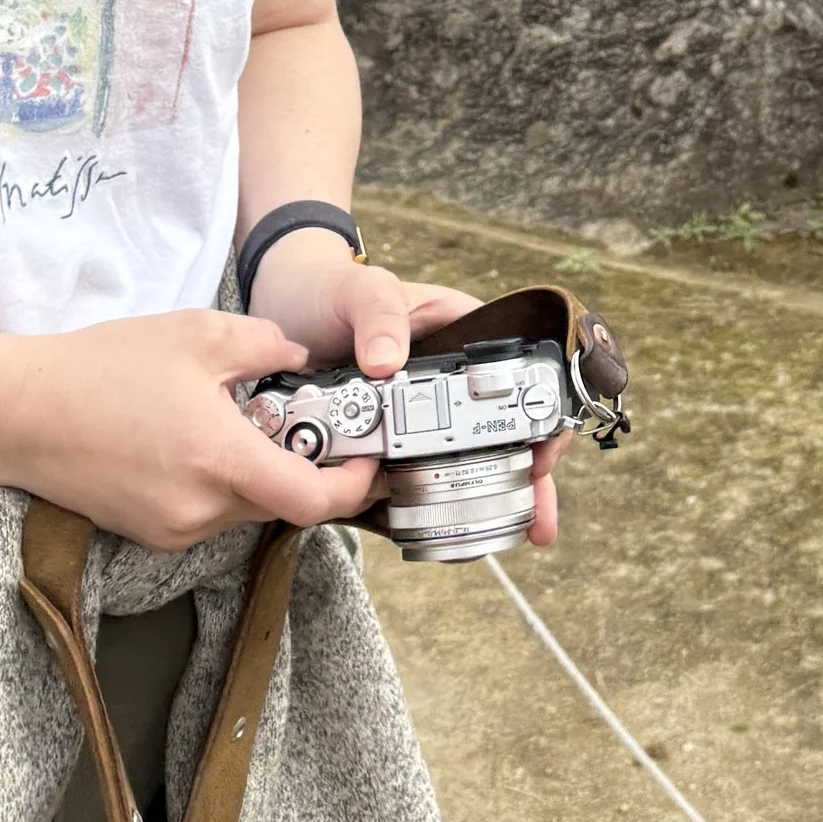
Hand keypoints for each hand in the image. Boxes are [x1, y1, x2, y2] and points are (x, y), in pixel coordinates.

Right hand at [0, 310, 377, 552]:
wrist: (17, 413)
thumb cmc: (100, 369)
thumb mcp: (197, 333)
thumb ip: (265, 344)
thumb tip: (299, 358)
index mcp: (219, 460)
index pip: (313, 502)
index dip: (353, 485)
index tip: (367, 458)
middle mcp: (199, 509)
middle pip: (281, 503)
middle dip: (301, 465)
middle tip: (300, 420)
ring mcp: (171, 528)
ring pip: (244, 508)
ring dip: (256, 472)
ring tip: (234, 420)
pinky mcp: (149, 532)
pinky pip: (208, 513)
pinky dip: (219, 482)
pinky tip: (194, 438)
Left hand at [243, 242, 571, 544]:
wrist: (281, 312)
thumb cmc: (329, 288)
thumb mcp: (360, 290)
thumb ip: (378, 315)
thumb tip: (388, 361)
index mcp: (463, 334)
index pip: (521, 376)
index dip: (539, 417)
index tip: (541, 452)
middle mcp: (450, 379)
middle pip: (504, 431)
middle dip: (528, 478)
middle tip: (538, 521)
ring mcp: (420, 415)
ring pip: (465, 462)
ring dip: (490, 499)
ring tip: (509, 533)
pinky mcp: (385, 442)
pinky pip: (414, 476)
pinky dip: (431, 505)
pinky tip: (445, 533)